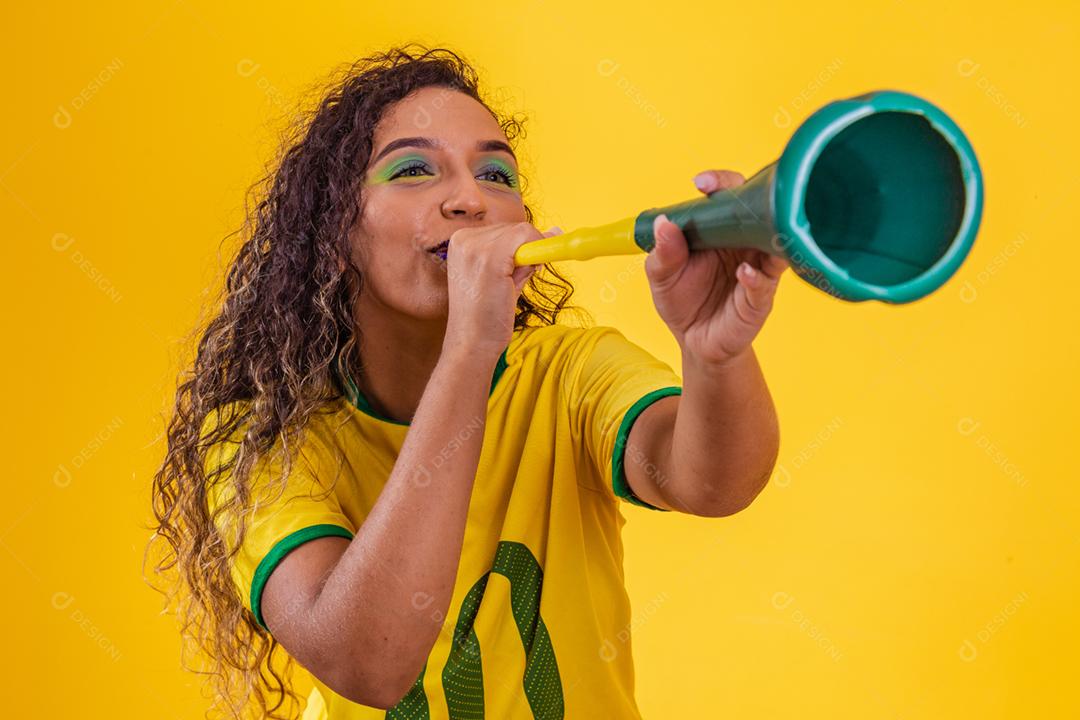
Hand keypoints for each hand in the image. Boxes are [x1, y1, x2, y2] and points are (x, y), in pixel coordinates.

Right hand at [441, 222, 561, 361]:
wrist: (471, 343)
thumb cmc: (486, 316)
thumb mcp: (502, 277)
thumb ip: (524, 254)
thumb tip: (556, 232)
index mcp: (460, 241)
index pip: (504, 230)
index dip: (521, 247)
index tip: (525, 266)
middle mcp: (463, 239)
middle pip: (515, 228)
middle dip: (526, 252)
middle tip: (512, 283)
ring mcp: (475, 246)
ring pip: (524, 231)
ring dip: (529, 259)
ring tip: (508, 287)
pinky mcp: (490, 258)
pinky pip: (527, 237)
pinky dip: (536, 253)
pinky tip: (520, 279)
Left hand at [644, 170, 788, 365]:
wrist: (695, 343)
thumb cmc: (683, 303)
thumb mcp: (661, 277)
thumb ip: (662, 254)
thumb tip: (663, 224)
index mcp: (722, 231)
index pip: (730, 195)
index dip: (721, 183)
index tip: (702, 183)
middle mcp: (745, 245)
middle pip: (758, 211)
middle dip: (750, 198)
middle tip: (729, 195)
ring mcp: (757, 269)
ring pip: (773, 243)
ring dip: (767, 233)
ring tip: (755, 227)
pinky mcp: (759, 299)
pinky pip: (765, 283)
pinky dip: (757, 276)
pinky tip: (744, 272)